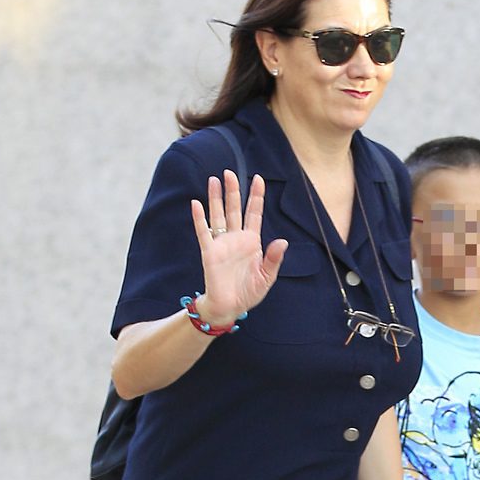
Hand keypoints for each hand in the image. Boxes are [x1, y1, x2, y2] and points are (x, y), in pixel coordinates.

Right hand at [191, 171, 287, 323]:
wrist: (230, 307)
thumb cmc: (249, 293)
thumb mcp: (267, 277)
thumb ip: (274, 259)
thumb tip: (282, 241)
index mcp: (252, 242)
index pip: (254, 214)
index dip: (256, 197)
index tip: (258, 179)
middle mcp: (236, 238)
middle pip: (234, 209)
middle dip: (233, 190)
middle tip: (230, 172)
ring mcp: (222, 244)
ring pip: (219, 215)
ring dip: (216, 198)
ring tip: (214, 180)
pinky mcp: (209, 252)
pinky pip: (203, 232)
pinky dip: (200, 219)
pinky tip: (196, 204)